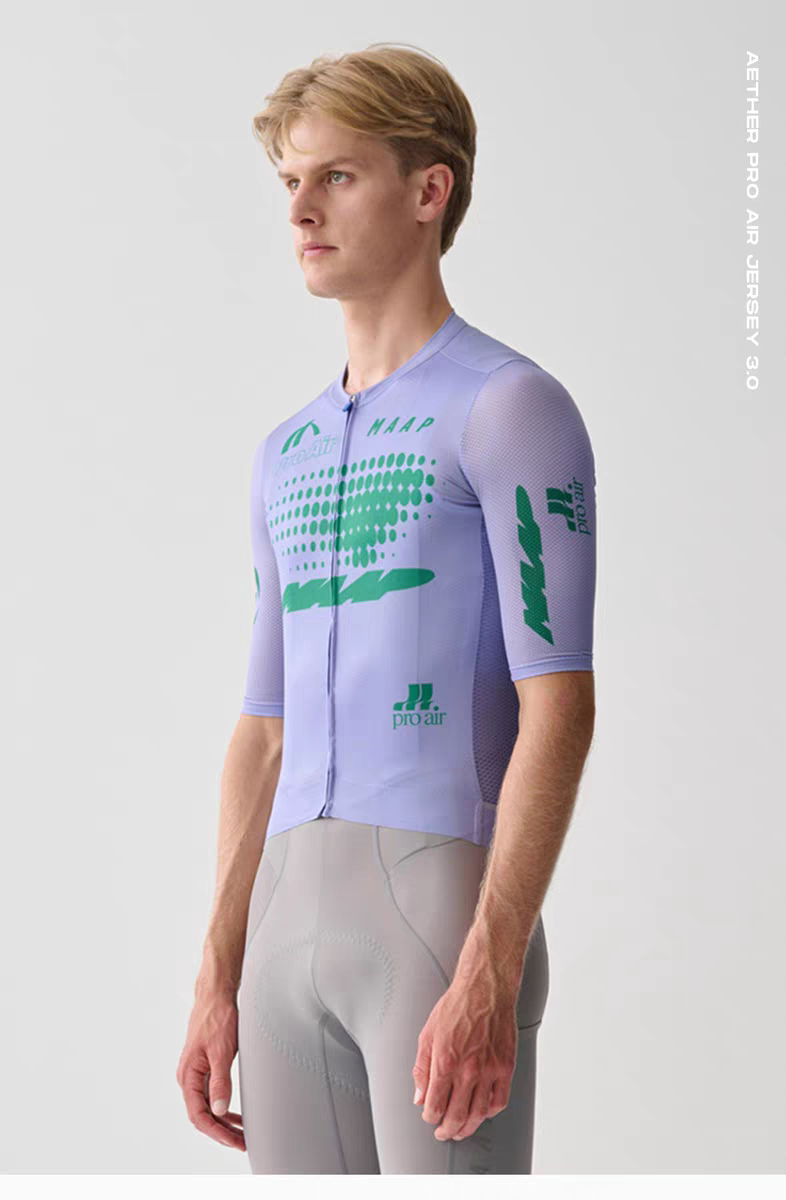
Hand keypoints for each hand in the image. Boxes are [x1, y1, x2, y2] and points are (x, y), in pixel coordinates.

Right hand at [176, 988, 245, 1151]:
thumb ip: (220, 1082)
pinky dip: (224, 1108)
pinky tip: (236, 1116)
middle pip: (203, 1115)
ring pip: (208, 1107)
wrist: (216, 996)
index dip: (216, 1132)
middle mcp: (189, 1078)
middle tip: (242, 1143)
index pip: (199, 1115)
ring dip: (224, 1122)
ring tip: (242, 1134)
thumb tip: (220, 1110)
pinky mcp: (205, 1068)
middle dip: (222, 1132)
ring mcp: (197, 1074)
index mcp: (189, 1076)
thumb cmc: (217, 1018)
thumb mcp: (222, 1051)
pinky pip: (212, 1096)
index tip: (233, 1141)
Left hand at [412, 959, 518, 1141]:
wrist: (485, 989)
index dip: (430, 1117)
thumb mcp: (427, 1035)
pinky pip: (500, 1100)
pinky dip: (490, 1112)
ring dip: (468, 1127)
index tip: (430, 1117)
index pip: (435, 1106)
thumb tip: (420, 1096)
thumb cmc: (456, 1008)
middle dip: (447, 1129)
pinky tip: (483, 1111)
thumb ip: (422, 1069)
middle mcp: (468, 1070)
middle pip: (457, 1116)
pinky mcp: (506, 1066)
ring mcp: (489, 1070)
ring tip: (461, 1129)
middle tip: (444, 1132)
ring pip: (479, 1114)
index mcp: (445, 1062)